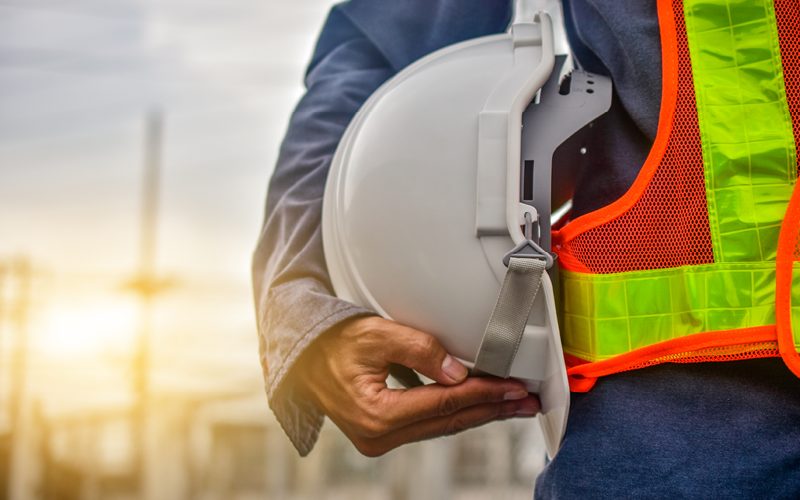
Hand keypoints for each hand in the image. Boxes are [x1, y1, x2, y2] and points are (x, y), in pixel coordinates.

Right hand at [292, 316, 539, 456]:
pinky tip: (478, 405)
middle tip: (526, 402)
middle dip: (492, 409)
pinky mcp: (381, 433)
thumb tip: (459, 372)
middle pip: (448, 421)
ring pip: (442, 426)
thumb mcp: (376, 334)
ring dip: (478, 413)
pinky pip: (428, 424)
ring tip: (512, 405)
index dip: (484, 394)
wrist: (302, 357)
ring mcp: (379, 439)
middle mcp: (379, 435)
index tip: (513, 387)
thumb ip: (420, 350)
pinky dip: (455, 412)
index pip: (444, 403)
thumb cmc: (333, 342)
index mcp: (377, 414)